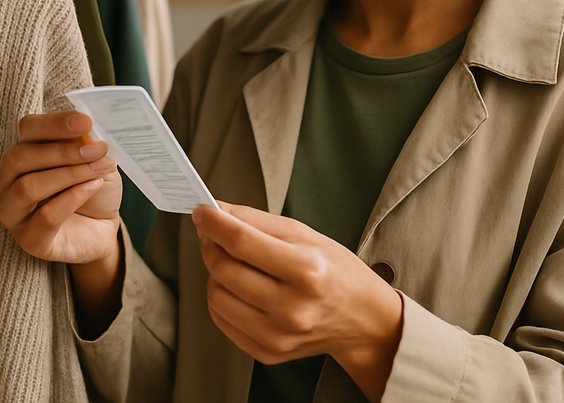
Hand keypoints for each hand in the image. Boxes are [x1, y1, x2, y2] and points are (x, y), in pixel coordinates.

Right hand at [0, 111, 121, 264]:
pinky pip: (46, 216)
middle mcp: (8, 182)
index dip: (55, 123)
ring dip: (70, 174)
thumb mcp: (93, 158)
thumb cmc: (93, 187)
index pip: (27, 129)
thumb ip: (84, 142)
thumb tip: (84, 127)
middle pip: (20, 158)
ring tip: (100, 169)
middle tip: (99, 149)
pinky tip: (93, 186)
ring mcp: (13, 213)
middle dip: (63, 151)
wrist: (102, 226)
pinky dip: (73, 198)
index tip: (86, 121)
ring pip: (28, 187)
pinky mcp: (29, 239)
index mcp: (23, 152)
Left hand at [192, 202, 402, 402]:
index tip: (201, 211)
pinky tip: (237, 285)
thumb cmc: (333, 269)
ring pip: (216, 296)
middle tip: (214, 233)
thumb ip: (256, 220)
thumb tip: (216, 211)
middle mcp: (292, 307)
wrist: (362, 319)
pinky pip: (222, 319)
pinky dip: (221, 297)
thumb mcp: (303, 234)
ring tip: (231, 261)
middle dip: (210, 244)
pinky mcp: (268, 353)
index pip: (242, 241)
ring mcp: (278, 335)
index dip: (214, 223)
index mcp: (306, 270)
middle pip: (225, 269)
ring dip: (214, 272)